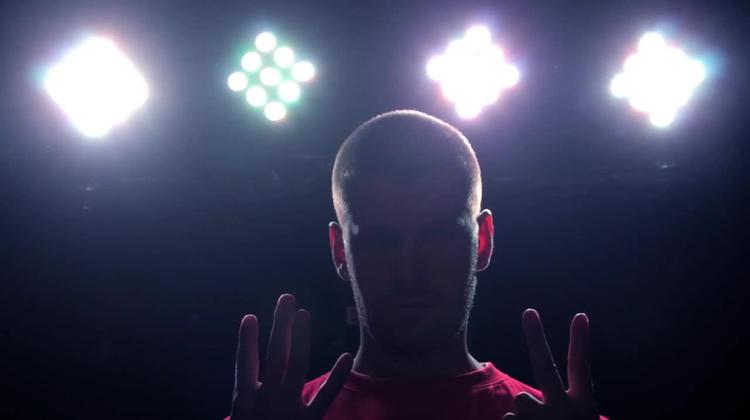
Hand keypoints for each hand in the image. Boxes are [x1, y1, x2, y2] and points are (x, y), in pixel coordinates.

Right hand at [229, 293, 352, 419]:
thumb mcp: (241, 419)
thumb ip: (247, 399)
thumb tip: (248, 377)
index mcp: (244, 401)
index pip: (244, 364)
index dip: (247, 340)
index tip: (249, 317)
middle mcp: (266, 400)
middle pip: (276, 355)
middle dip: (281, 324)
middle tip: (287, 298)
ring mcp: (288, 409)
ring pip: (297, 365)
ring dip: (301, 336)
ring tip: (304, 313)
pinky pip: (325, 397)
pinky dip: (336, 377)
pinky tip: (346, 357)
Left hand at [503, 309, 598, 419]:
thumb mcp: (576, 419)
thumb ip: (556, 406)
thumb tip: (519, 401)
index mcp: (584, 408)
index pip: (580, 370)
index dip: (580, 343)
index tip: (580, 316)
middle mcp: (566, 412)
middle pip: (545, 367)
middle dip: (536, 337)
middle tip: (530, 310)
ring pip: (521, 399)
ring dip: (522, 413)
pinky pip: (508, 419)